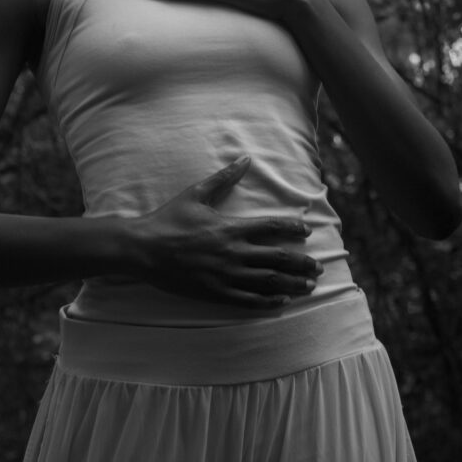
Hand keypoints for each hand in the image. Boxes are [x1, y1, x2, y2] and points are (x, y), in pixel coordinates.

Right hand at [134, 155, 323, 308]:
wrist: (143, 249)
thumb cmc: (169, 219)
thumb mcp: (196, 194)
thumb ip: (224, 178)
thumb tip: (245, 159)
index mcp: (231, 227)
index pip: (272, 227)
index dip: (292, 228)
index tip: (306, 231)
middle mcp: (233, 252)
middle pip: (278, 258)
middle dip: (301, 263)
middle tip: (317, 268)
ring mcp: (226, 275)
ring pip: (268, 282)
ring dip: (292, 284)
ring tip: (308, 287)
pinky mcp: (216, 292)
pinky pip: (248, 299)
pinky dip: (268, 301)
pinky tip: (281, 302)